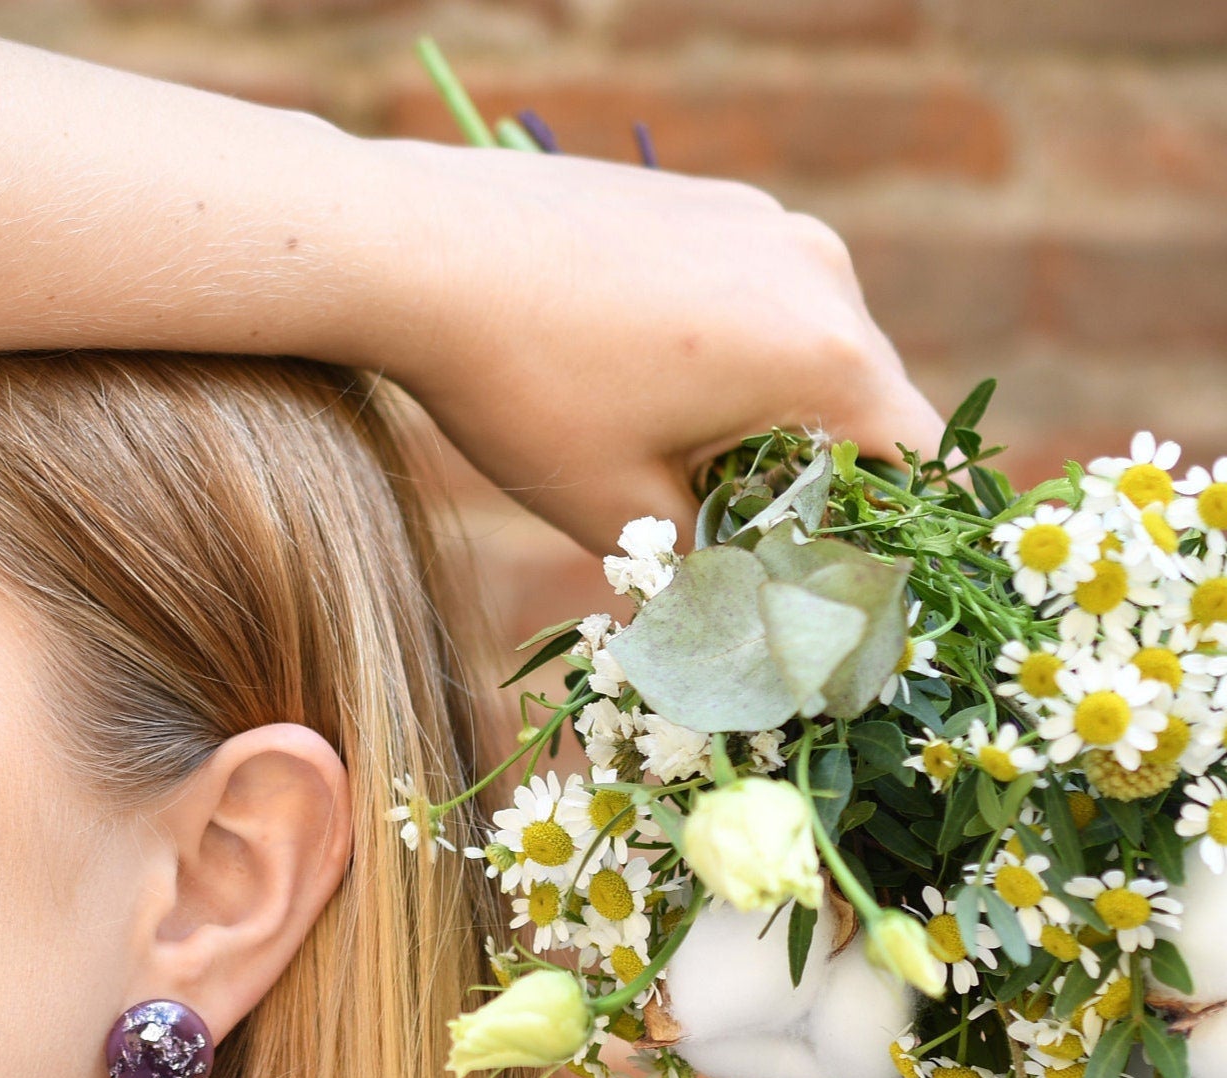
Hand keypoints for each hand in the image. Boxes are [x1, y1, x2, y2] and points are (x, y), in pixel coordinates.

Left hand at [374, 144, 941, 552]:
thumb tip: (747, 612)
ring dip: (768, 414)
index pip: (913, 462)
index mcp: (824, 355)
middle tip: (738, 536)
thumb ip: (709, 567)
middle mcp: (823, 272)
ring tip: (673, 456)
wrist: (426, 252)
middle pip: (865, 404)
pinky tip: (642, 383)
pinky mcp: (719, 203)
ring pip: (808, 348)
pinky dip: (730, 354)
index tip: (826, 578)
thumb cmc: (526, 392)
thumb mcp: (622, 515)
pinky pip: (759, 297)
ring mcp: (771, 224)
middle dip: (814, 478)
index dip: (881, 534)